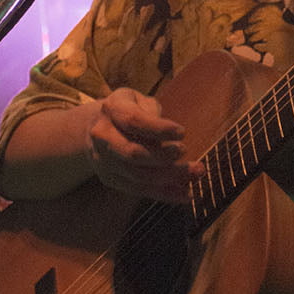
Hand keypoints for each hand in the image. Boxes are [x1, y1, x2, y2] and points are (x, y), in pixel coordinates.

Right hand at [86, 87, 203, 201]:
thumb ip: (153, 113)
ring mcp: (104, 161)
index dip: (159, 129)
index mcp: (112, 109)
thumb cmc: (129, 109)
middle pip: (133, 153)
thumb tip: (171, 137)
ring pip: (138, 176)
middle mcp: (102, 137)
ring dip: (170, 178)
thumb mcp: (140, 100)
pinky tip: (186, 194)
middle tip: (185, 151)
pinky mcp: (111, 179)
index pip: (133, 121)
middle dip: (163, 157)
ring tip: (197, 172)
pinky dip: (164, 194)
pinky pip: (140, 190)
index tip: (182, 133)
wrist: (96, 127)